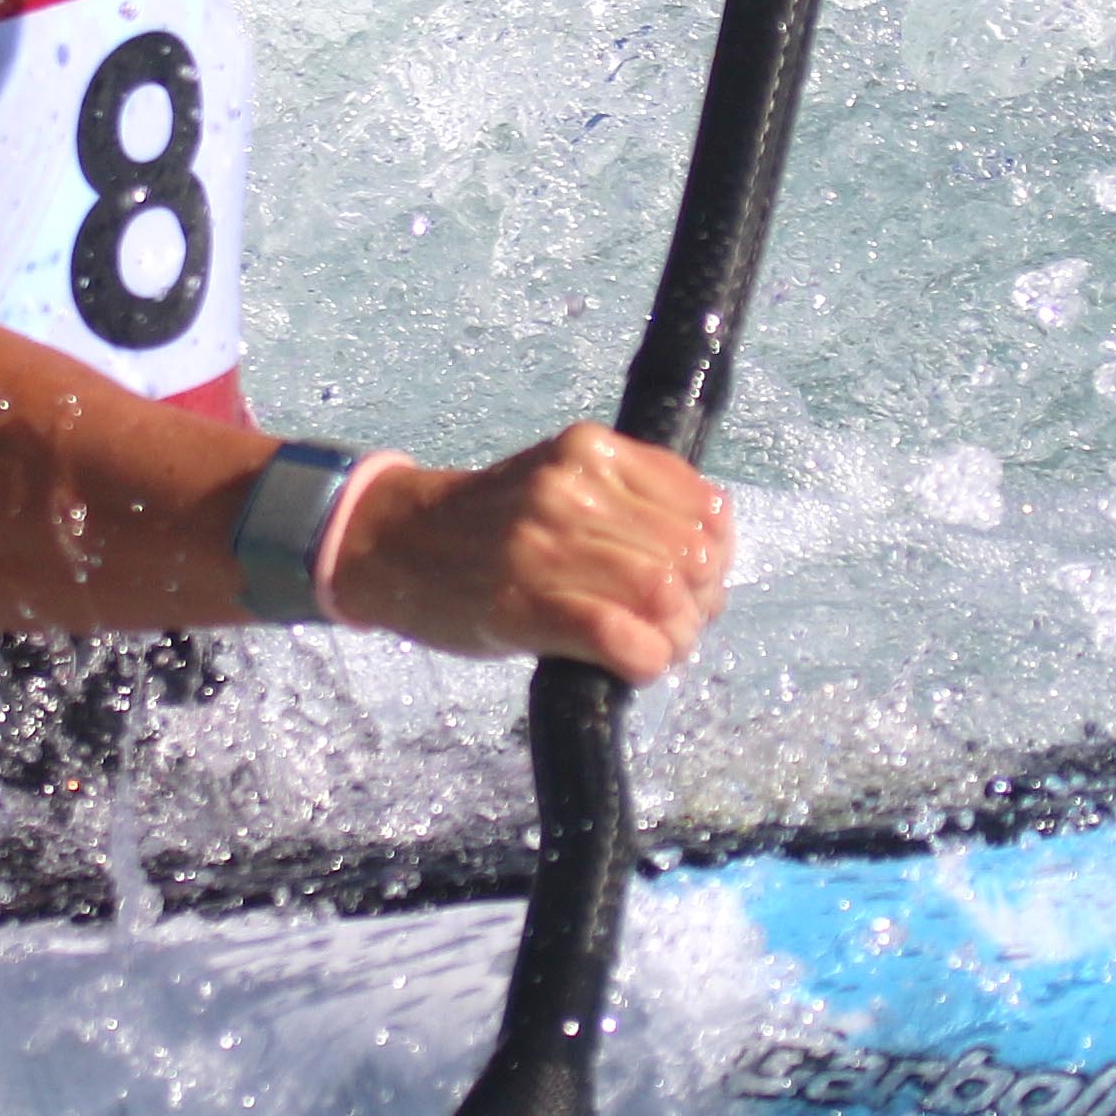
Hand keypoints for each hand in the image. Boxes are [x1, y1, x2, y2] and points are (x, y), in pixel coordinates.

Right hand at [323, 426, 734, 681]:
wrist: (395, 545)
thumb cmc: (488, 525)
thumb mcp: (560, 483)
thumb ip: (630, 503)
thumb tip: (709, 561)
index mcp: (591, 451)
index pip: (704, 505)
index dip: (720, 554)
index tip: (702, 581)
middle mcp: (573, 488)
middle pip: (690, 556)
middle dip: (702, 604)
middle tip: (678, 626)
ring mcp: (546, 545)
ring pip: (663, 595)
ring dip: (675, 637)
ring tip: (656, 647)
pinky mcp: (525, 604)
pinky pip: (619, 636)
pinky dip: (644, 660)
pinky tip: (632, 665)